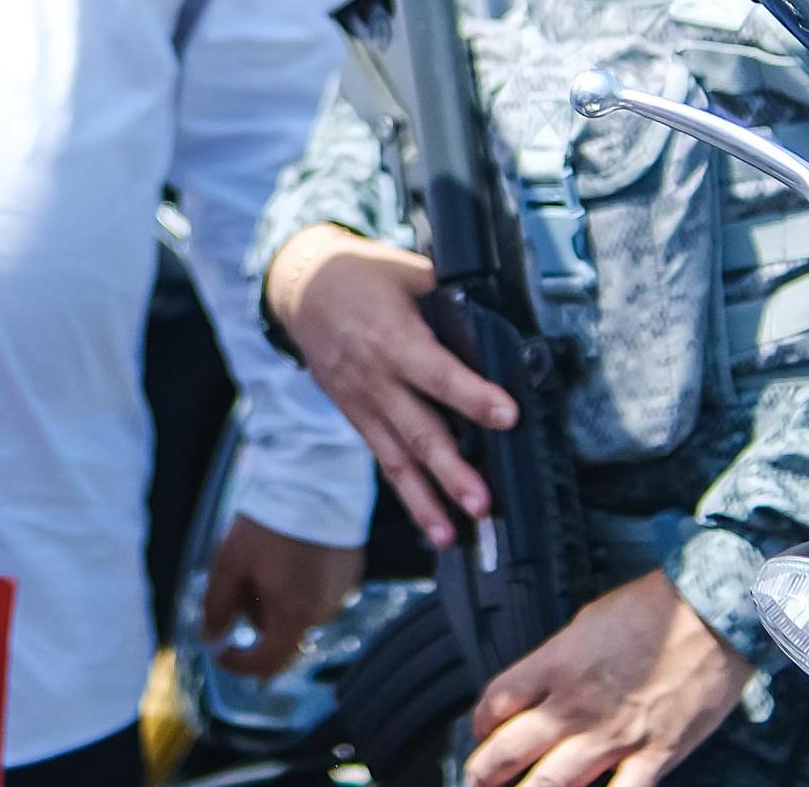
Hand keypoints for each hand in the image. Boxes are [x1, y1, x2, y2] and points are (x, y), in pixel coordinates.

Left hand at [198, 514, 365, 678]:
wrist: (314, 483)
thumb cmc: (267, 525)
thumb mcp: (229, 564)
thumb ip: (216, 607)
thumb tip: (210, 637)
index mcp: (294, 615)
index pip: (268, 663)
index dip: (240, 664)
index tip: (222, 650)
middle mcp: (324, 612)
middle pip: (285, 637)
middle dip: (257, 622)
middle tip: (241, 587)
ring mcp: (342, 593)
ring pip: (302, 615)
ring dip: (280, 603)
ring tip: (268, 563)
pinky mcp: (352, 574)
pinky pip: (320, 594)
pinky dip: (301, 587)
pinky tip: (291, 556)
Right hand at [265, 226, 516, 546]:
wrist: (301, 289)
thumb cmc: (361, 277)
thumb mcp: (409, 273)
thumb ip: (452, 299)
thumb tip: (504, 320)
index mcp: (392, 337)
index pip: (439, 373)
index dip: (473, 396)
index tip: (507, 416)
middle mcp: (375, 378)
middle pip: (419, 430)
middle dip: (452, 471)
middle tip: (482, 502)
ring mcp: (363, 404)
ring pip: (399, 459)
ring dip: (428, 500)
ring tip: (453, 533)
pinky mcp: (358, 419)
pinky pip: (386, 461)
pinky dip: (410, 495)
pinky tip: (433, 524)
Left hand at [461, 571, 752, 786]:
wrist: (713, 612)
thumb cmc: (657, 608)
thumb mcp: (589, 621)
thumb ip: (561, 660)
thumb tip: (544, 685)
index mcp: (557, 664)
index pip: (497, 701)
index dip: (480, 723)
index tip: (480, 733)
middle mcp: (576, 704)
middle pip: (511, 748)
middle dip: (485, 771)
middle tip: (475, 779)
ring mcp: (613, 734)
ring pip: (552, 782)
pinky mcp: (654, 754)